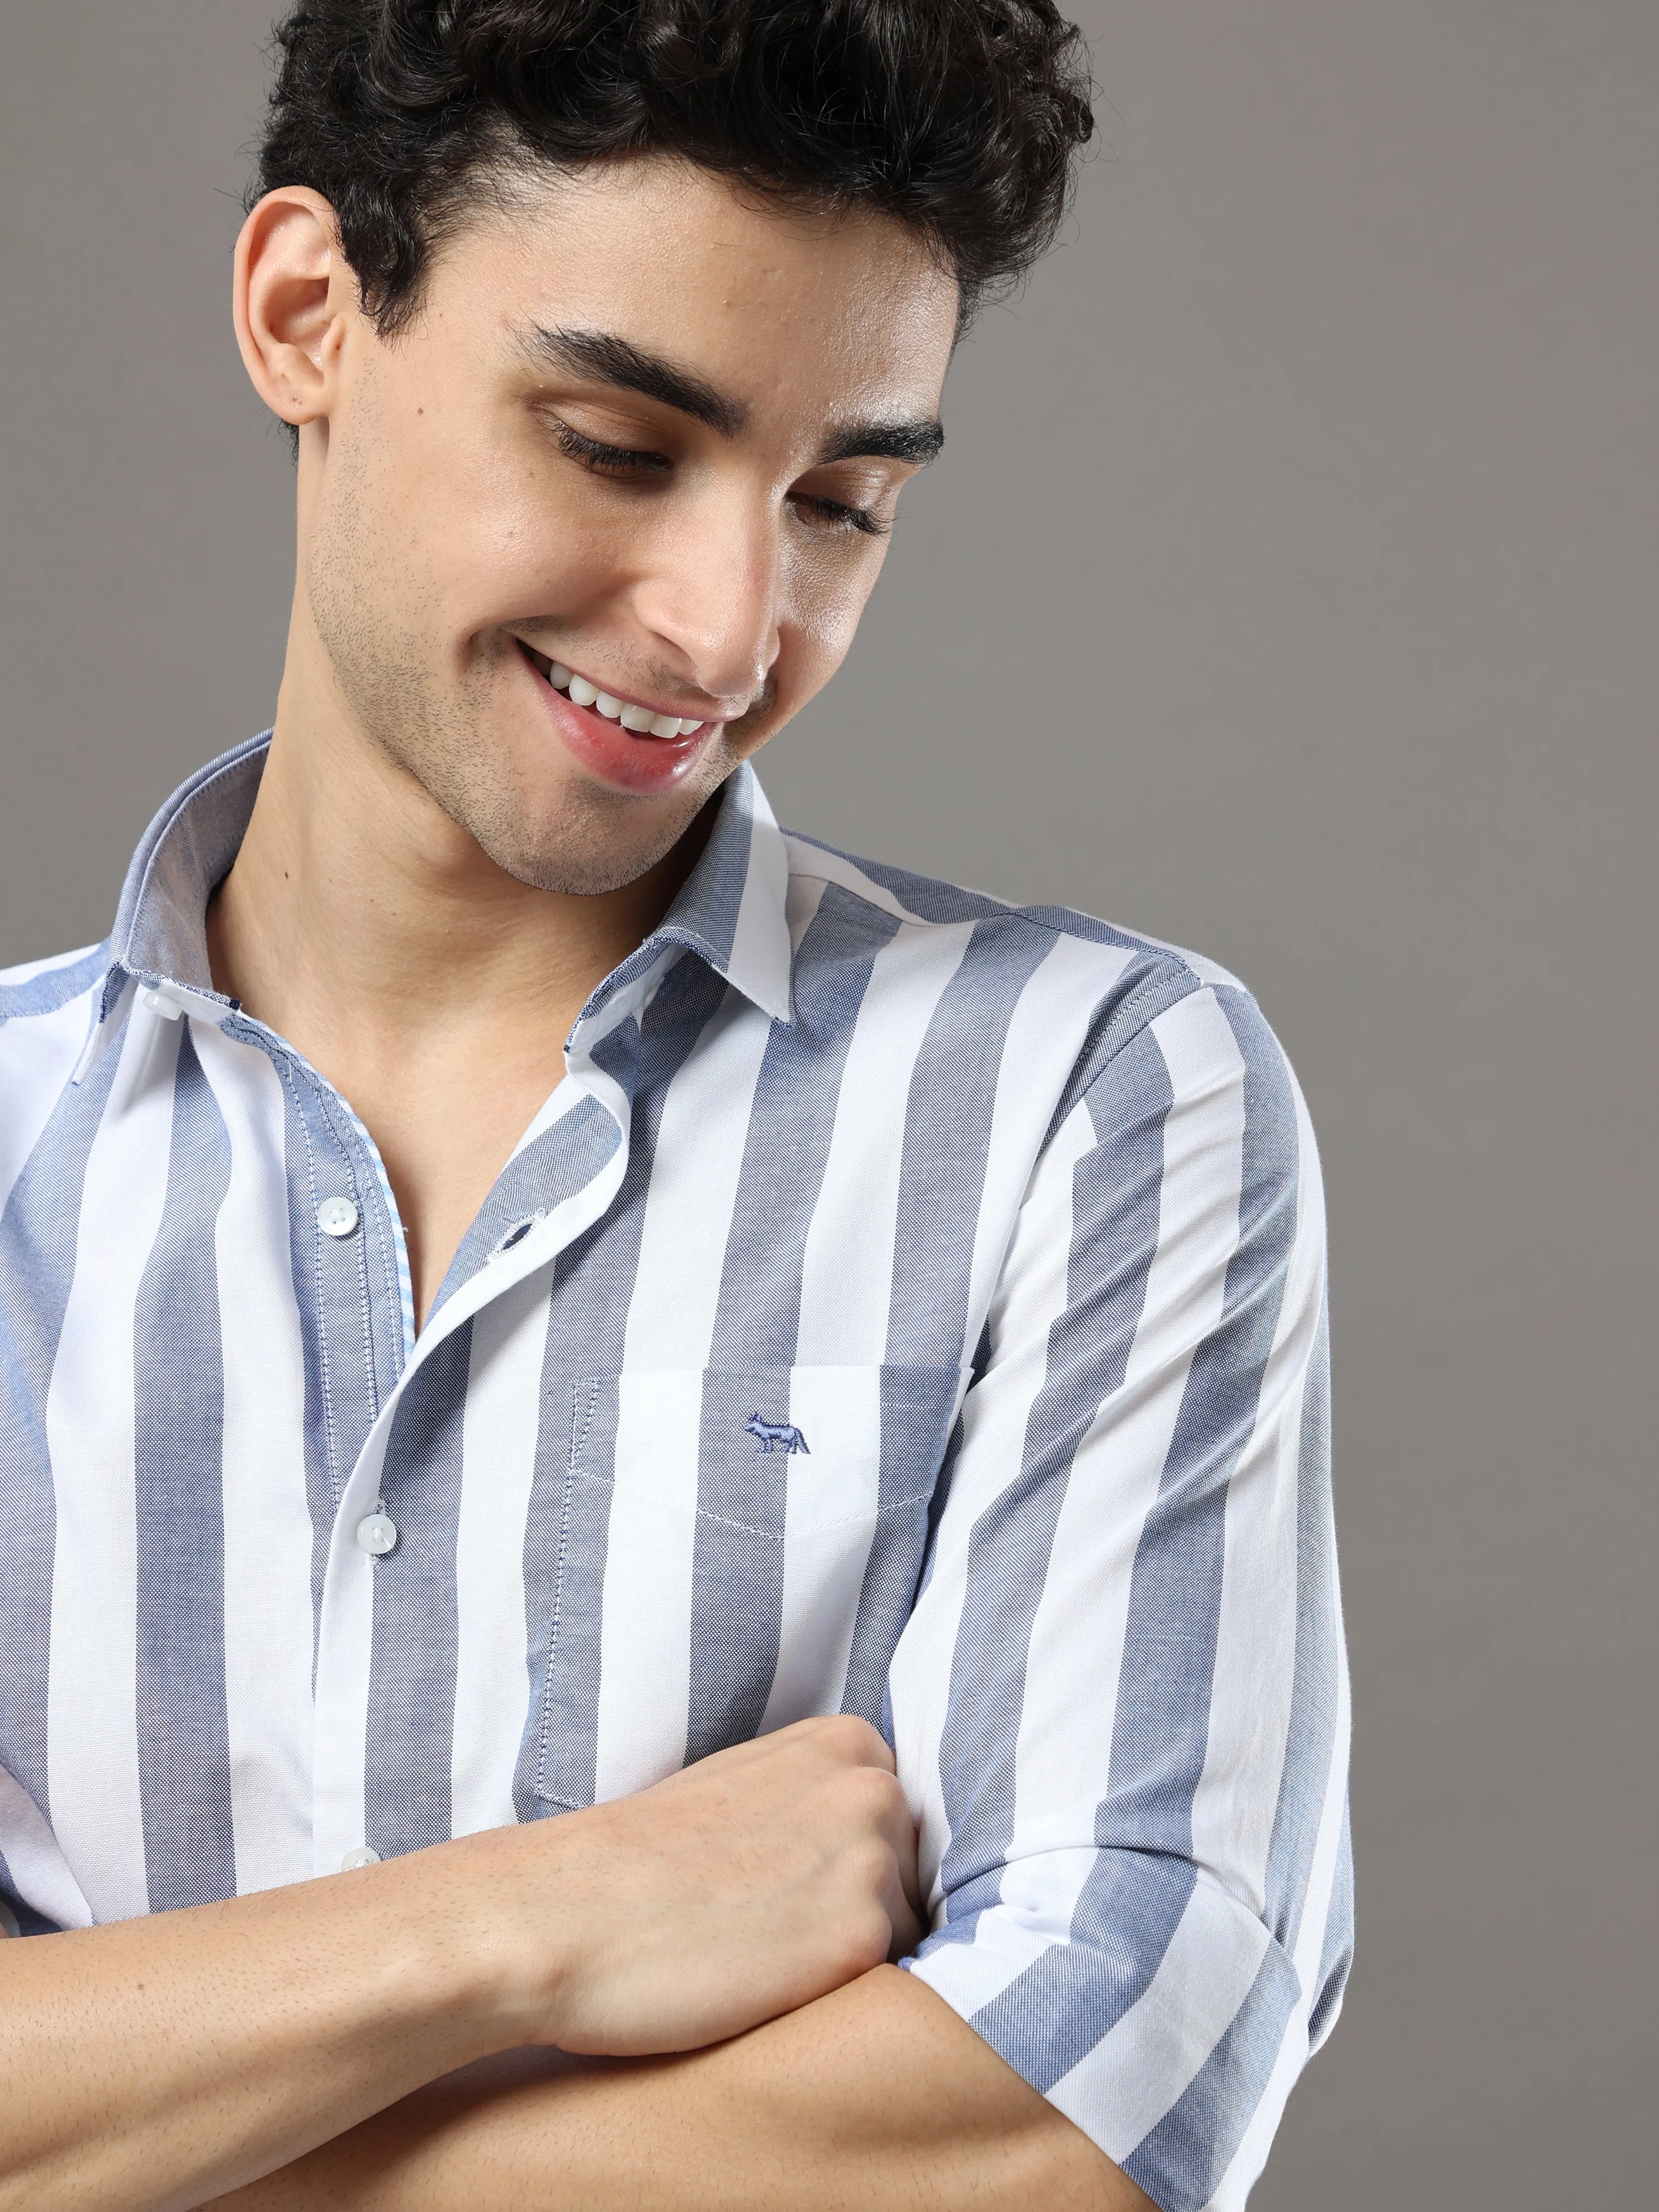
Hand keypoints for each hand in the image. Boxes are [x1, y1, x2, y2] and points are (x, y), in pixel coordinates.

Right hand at [469, 1715, 921, 2056]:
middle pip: (913, 1876)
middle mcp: (872, 1786)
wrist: (558, 1916)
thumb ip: (813, 1797)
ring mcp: (871, 1858)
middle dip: (858, 1911)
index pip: (900, 1820)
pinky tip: (770, 1991)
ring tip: (761, 1961)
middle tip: (767, 1931)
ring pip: (905, 1936)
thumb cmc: (637, 1862)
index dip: (849, 1865)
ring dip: (848, 1959)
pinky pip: (889, 1988)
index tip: (790, 1888)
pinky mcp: (859, 1937)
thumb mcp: (741, 1789)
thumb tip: (870, 1836)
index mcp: (843, 1740)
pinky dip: (839, 2002)